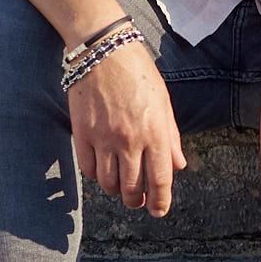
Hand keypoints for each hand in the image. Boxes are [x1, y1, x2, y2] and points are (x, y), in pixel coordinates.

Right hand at [65, 39, 184, 215]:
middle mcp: (130, 139)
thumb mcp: (163, 102)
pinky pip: (88, 169)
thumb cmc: (138, 73)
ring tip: (120, 184)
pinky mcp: (83, 133)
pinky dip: (96, 175)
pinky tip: (102, 168)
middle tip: (138, 200)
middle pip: (132, 188)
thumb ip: (170, 137)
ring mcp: (104, 138)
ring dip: (116, 190)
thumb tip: (178, 166)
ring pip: (108, 184)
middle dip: (137, 201)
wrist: (103, 50)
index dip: (160, 202)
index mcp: (155, 131)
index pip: (159, 180)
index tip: (158, 211)